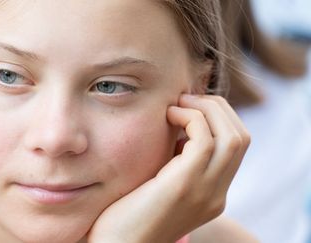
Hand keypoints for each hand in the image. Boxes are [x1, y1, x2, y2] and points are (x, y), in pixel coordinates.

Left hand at [86, 94, 250, 242]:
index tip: (189, 107)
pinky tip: (168, 115)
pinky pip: (203, 140)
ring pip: (231, 137)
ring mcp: (204, 192)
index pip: (236, 146)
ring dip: (207, 109)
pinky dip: (190, 118)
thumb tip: (179, 126)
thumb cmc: (127, 214)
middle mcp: (216, 194)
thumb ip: (176, 160)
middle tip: (186, 98)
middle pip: (241, 137)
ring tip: (178, 104)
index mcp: (212, 193)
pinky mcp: (183, 186)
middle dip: (217, 108)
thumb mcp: (160, 183)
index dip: (219, 118)